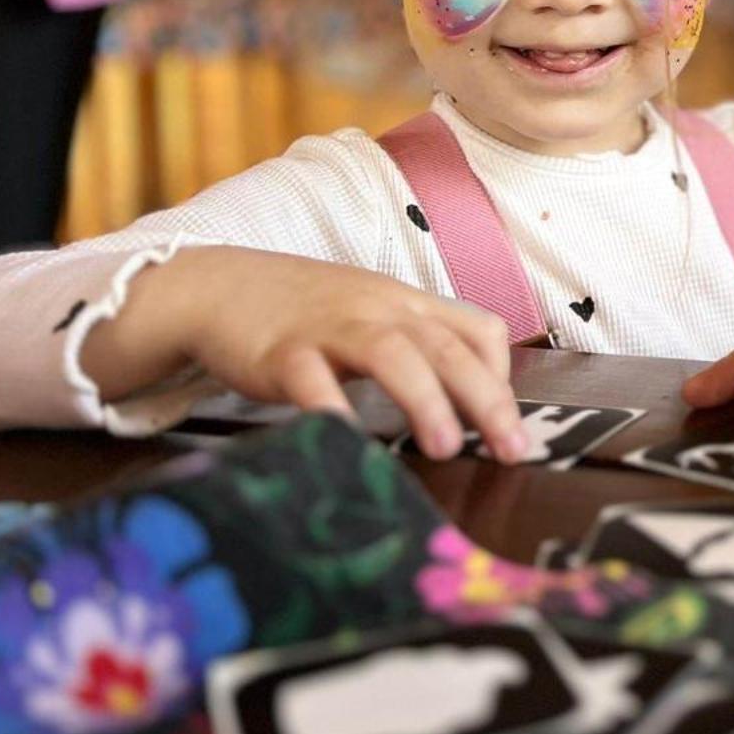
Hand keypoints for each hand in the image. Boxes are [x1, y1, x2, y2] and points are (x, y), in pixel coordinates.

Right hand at [82, 247, 529, 460]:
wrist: (221, 284)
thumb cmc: (307, 312)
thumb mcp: (373, 318)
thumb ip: (416, 349)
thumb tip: (466, 404)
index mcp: (408, 305)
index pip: (477, 329)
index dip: (501, 376)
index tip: (509, 424)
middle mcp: (379, 310)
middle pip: (447, 346)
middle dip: (486, 399)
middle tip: (512, 449)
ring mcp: (330, 327)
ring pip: (391, 354)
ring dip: (425, 400)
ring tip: (445, 447)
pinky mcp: (280, 350)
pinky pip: (311, 377)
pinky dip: (333, 407)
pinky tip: (350, 441)